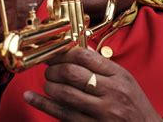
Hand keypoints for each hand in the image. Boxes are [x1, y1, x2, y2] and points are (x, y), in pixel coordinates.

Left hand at [23, 48, 161, 121]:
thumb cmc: (133, 104)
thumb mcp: (124, 80)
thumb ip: (100, 64)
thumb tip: (75, 48)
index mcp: (119, 76)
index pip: (83, 56)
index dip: (62, 52)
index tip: (53, 53)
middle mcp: (112, 93)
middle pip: (71, 73)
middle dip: (53, 69)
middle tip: (49, 70)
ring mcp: (102, 112)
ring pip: (64, 93)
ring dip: (49, 86)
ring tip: (48, 84)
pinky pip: (62, 113)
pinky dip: (42, 103)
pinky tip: (30, 96)